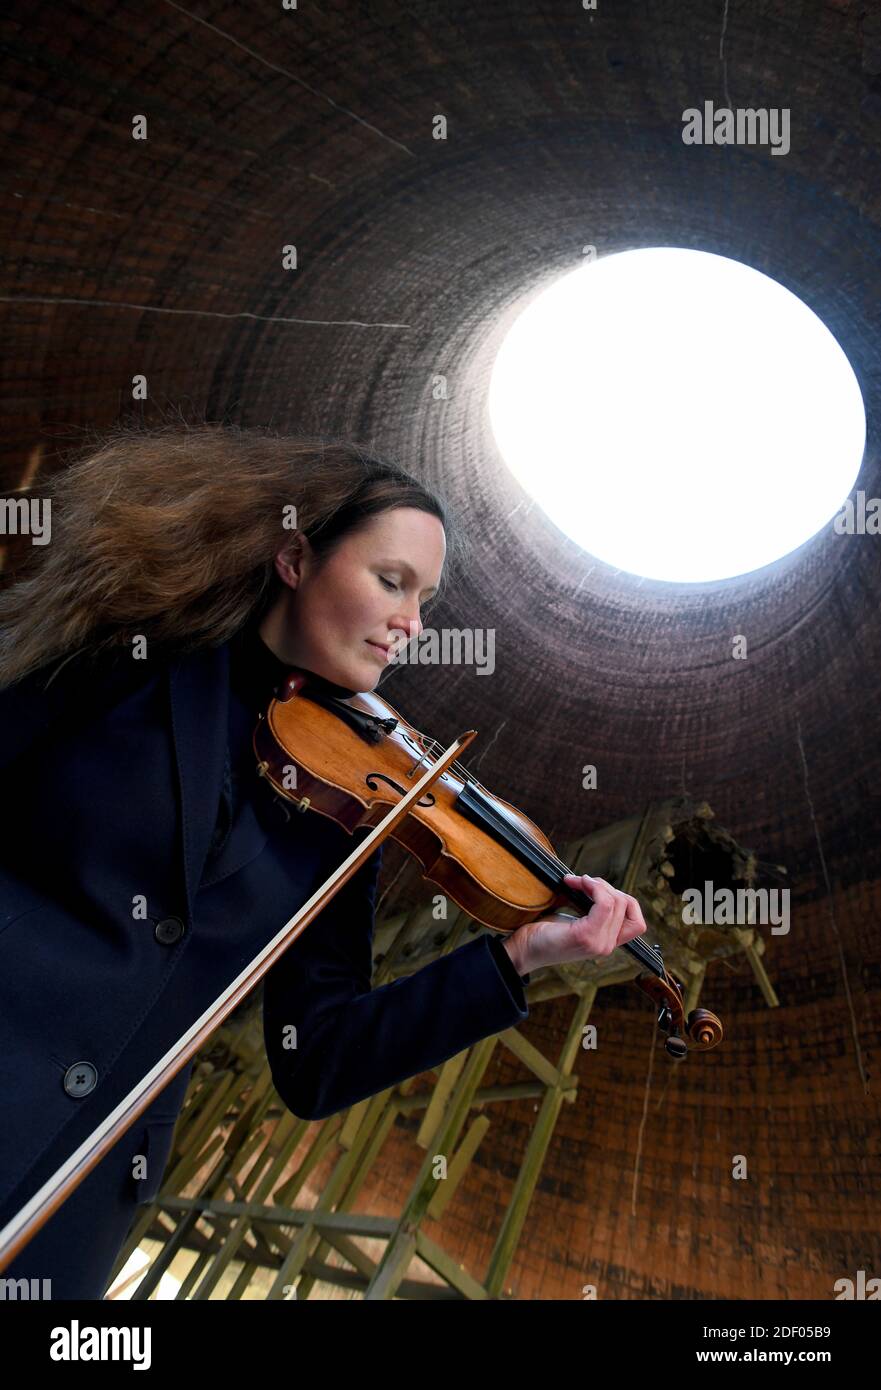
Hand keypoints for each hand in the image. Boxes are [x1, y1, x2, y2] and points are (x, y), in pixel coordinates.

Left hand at [502, 873, 647, 975]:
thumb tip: (599, 884)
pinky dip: (593, 887)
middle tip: (581, 881)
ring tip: (577, 881)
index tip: (597, 890)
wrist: (524, 948)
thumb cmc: (545, 932)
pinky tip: (577, 883)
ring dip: (597, 884)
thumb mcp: (576, 920)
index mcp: (607, 943)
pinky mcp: (586, 936)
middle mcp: (607, 946)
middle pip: (626, 904)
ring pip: (617, 902)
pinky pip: (605, 904)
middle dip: (604, 885)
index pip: (637, 922)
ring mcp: (598, 943)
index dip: (623, 899)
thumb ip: (594, 910)